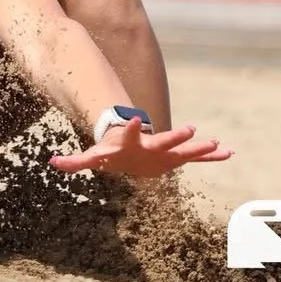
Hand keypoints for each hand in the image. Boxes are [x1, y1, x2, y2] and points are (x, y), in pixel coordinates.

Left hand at [50, 118, 231, 178]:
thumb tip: (53, 163)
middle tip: (192, 128)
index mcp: (129, 143)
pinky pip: (195, 158)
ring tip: (217, 142)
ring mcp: (164, 150)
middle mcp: (150, 144)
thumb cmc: (110, 153)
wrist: (129, 147)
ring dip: (198, 147)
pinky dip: (210, 157)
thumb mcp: (92, 158)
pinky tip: (228, 153)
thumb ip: (74, 161)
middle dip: (176, 136)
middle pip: (163, 140)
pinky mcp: (174, 157)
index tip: (133, 118)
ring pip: (183, 148)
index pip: (127, 133)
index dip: (128, 126)